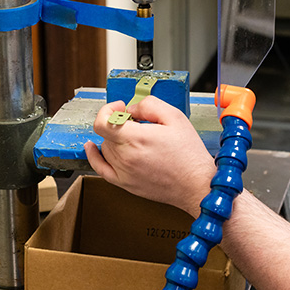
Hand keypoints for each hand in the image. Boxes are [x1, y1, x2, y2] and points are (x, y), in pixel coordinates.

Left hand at [84, 96, 216, 216]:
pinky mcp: (125, 184)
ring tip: (135, 138)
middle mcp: (126, 156)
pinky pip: (100, 168)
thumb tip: (132, 108)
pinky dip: (94, 156)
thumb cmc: (189, 155)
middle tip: (137, 123)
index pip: (103, 121)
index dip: (108, 109)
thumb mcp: (175, 118)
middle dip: (118, 122)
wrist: (196, 184)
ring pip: (105, 147)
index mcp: (136, 139)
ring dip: (114, 138)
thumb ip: (149, 105)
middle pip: (106, 133)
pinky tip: (93, 148)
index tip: (120, 108)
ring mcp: (123, 172)